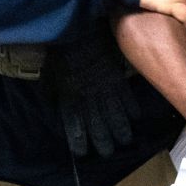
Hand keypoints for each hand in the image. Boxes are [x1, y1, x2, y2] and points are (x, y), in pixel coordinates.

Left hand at [48, 30, 138, 158]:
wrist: (78, 31)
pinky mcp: (117, 78)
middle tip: (108, 153)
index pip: (74, 124)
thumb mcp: (49, 78)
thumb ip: (52, 97)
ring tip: (124, 141)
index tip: (82, 152)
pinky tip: (136, 118)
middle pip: (98, 124)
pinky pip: (126, 96)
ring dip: (120, 130)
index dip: (78, 139)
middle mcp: (89, 97)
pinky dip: (131, 108)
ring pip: (115, 114)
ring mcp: (105, 88)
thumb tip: (55, 112)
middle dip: (103, 140)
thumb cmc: (60, 55)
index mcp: (70, 97)